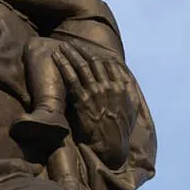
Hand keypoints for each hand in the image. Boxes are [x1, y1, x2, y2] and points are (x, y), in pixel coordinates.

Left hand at [53, 43, 137, 168]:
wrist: (112, 145)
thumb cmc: (121, 131)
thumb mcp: (132, 109)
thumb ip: (130, 92)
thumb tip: (127, 81)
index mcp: (121, 87)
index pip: (108, 65)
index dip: (97, 55)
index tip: (89, 51)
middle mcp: (108, 86)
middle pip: (93, 62)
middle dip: (81, 51)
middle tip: (71, 44)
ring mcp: (95, 92)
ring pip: (81, 66)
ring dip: (70, 54)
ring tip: (61, 47)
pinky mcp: (82, 100)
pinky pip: (71, 78)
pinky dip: (63, 65)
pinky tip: (56, 57)